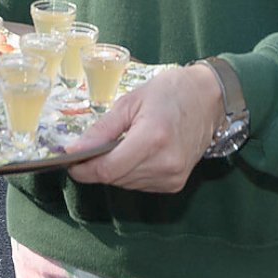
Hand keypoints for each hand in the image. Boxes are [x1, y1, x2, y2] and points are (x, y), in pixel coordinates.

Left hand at [66, 64, 223, 191]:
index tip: (68, 161)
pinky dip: (128, 173)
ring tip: (117, 145)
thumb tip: (73, 150)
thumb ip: (101, 130)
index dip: (83, 169)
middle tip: (89, 148)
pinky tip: (134, 154)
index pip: (107, 169)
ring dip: (112, 170)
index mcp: (152, 138)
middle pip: (114, 178)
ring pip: (125, 184)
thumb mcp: (129, 102)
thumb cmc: (169, 93)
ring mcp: (173, 176)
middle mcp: (165, 163)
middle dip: (95, 167)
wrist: (209, 99)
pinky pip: (139, 185)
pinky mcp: (176, 183)